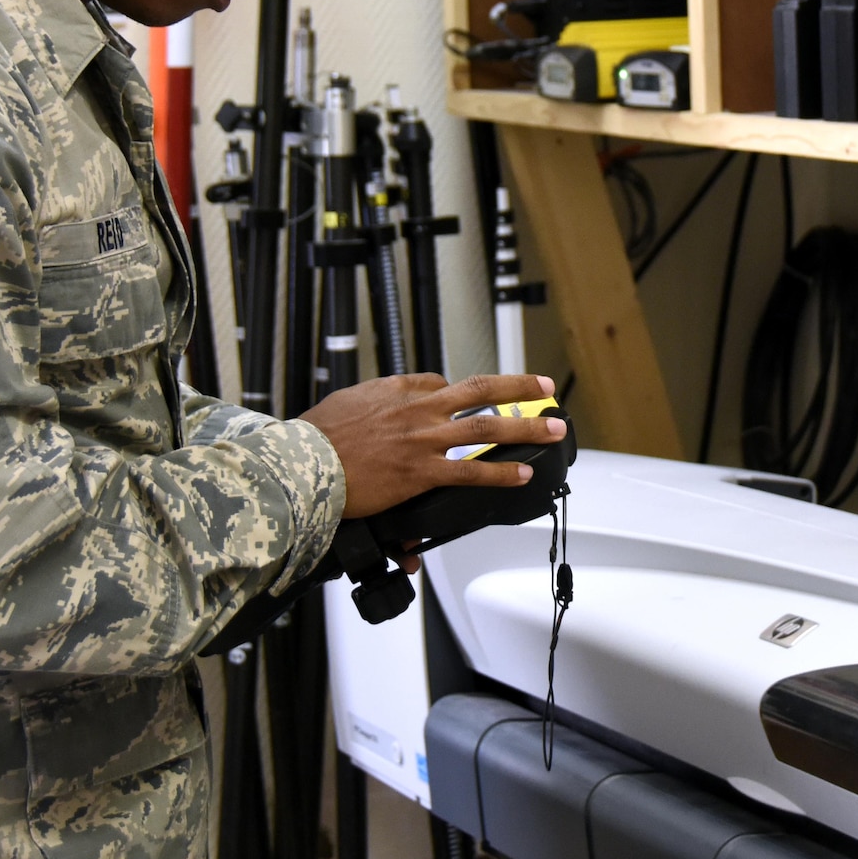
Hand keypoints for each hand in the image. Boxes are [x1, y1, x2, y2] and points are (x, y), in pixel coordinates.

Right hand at [299, 373, 564, 518]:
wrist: (303, 464)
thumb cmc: (319, 436)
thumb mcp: (350, 400)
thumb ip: (382, 397)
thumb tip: (399, 394)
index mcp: (400, 391)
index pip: (441, 384)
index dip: (457, 394)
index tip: (466, 402)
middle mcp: (419, 411)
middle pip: (481, 392)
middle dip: (519, 389)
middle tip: (546, 388)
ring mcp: (424, 442)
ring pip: (487, 429)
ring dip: (526, 429)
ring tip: (554, 430)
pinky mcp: (421, 474)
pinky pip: (471, 472)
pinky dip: (501, 472)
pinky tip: (522, 474)